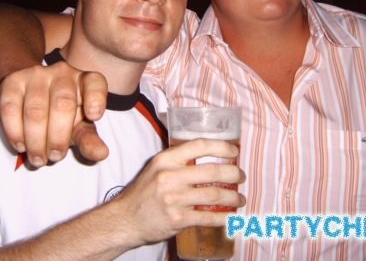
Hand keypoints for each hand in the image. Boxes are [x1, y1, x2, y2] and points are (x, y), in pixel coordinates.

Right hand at [0, 61, 108, 165]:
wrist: (28, 91)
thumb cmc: (61, 113)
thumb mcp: (79, 126)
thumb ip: (89, 139)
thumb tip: (102, 154)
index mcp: (85, 81)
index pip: (95, 83)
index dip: (96, 98)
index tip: (94, 116)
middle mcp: (63, 73)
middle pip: (62, 105)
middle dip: (58, 138)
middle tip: (55, 157)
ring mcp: (36, 75)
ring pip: (35, 111)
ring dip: (36, 141)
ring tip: (38, 158)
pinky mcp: (12, 82)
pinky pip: (11, 110)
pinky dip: (15, 133)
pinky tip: (21, 146)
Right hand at [113, 138, 246, 244]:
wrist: (124, 220)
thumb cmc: (143, 193)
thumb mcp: (155, 168)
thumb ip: (178, 161)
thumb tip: (208, 156)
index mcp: (165, 159)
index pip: (199, 146)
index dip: (221, 147)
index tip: (234, 152)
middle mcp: (169, 176)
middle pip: (212, 171)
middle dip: (233, 174)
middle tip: (241, 177)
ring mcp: (174, 198)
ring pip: (214, 195)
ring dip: (233, 197)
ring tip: (240, 199)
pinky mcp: (177, 219)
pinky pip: (208, 217)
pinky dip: (225, 217)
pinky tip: (232, 217)